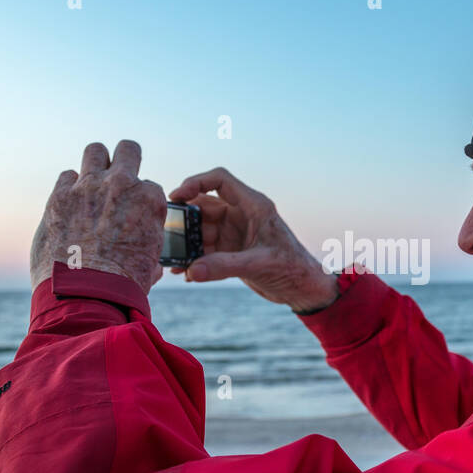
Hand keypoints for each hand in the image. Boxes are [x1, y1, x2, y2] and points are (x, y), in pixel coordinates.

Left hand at [30, 140, 167, 291]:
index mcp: (150, 199)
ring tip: (93, 181)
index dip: (142, 201)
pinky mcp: (60, 195)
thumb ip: (149, 243)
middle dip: (125, 160)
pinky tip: (71, 205)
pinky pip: (67, 176)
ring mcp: (89, 186)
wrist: (86, 294)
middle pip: (127, 149)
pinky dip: (70, 188)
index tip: (135, 214)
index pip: (150, 187)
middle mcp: (122, 184)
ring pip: (94, 151)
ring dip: (96, 164)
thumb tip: (147, 247)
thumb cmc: (122, 284)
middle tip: (119, 178)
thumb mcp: (150, 263)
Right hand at [167, 166, 338, 311]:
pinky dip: (195, 259)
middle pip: (205, 207)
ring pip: (203, 230)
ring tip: (173, 259)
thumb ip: (224, 266)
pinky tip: (185, 273)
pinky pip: (207, 251)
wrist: (304, 291)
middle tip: (168, 234)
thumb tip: (192, 271)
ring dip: (187, 243)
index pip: (220, 180)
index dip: (196, 182)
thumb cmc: (293, 269)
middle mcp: (242, 216)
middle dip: (186, 220)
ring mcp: (236, 234)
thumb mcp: (259, 265)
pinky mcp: (233, 253)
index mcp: (254, 206)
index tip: (176, 196)